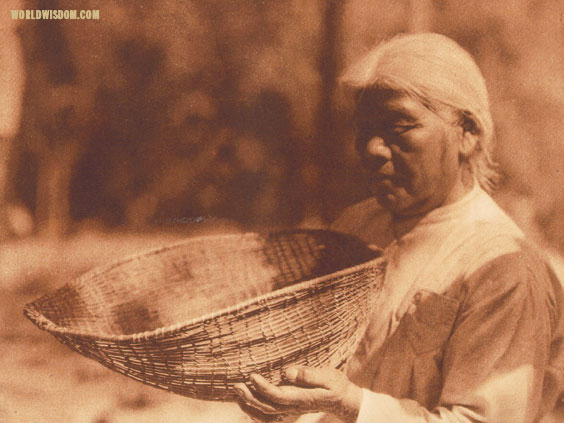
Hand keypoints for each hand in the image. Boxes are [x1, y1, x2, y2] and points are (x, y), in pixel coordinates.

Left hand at [233, 366, 361, 422]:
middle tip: (236, 385)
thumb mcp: (328, 376)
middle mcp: (294, 407)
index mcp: (302, 398)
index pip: (277, 396)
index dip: (263, 388)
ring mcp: (291, 411)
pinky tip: (247, 402)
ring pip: (266, 414)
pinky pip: (269, 416)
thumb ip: (309, 375)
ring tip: (237, 393)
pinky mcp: (290, 409)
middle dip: (250, 397)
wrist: (344, 400)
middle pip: (267, 408)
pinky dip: (256, 411)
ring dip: (249, 405)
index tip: (252, 376)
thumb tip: (287, 372)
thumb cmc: (337, 385)